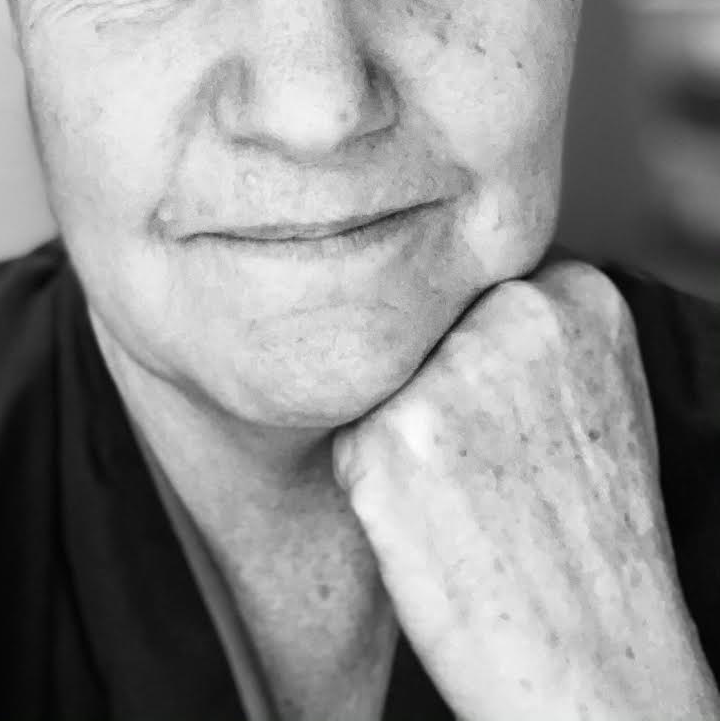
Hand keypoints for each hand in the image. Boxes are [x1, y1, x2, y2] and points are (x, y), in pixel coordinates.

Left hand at [332, 260, 719, 719]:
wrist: (596, 666)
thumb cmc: (591, 540)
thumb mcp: (594, 395)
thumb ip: (527, 330)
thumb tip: (437, 294)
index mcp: (579, 293)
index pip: (472, 280)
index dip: (473, 352)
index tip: (505, 413)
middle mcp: (517, 312)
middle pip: (422, 320)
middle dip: (432, 381)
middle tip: (480, 462)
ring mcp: (452, 369)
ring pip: (380, 371)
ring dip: (397, 426)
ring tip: (460, 494)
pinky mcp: (389, 432)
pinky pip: (348, 429)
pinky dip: (369, 478)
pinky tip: (428, 520)